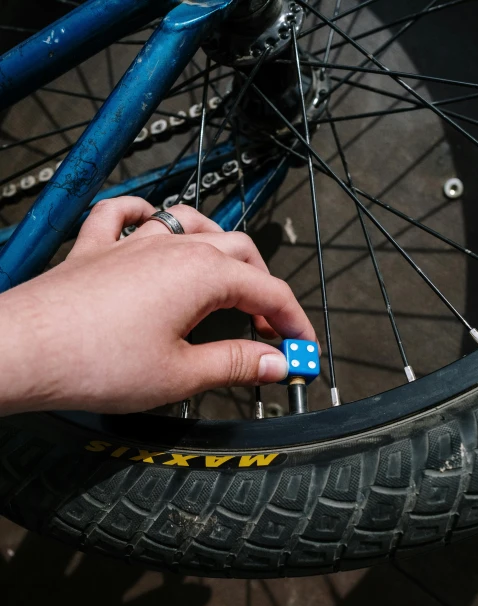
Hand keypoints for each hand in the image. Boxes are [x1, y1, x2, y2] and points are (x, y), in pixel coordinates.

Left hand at [0, 196, 315, 413]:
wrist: (23, 350)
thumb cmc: (93, 360)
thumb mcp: (181, 374)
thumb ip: (237, 364)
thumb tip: (276, 362)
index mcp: (202, 274)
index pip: (269, 290)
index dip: (294, 322)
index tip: (304, 349)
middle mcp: (172, 247)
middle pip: (239, 252)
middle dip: (264, 288)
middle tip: (271, 328)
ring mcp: (132, 242)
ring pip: (193, 225)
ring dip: (220, 250)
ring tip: (229, 279)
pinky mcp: (97, 248)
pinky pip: (127, 215)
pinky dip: (149, 217)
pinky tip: (154, 223)